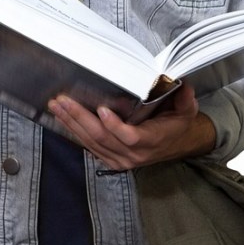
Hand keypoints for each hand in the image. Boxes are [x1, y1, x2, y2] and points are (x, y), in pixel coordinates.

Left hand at [47, 83, 215, 170]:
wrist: (176, 144)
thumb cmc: (177, 124)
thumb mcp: (186, 110)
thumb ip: (185, 99)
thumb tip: (183, 85)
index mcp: (151, 140)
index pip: (130, 136)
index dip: (114, 125)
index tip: (101, 109)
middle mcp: (133, 154)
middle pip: (102, 138)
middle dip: (80, 118)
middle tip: (64, 101)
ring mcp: (120, 159)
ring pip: (92, 143)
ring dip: (72, 123)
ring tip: (57, 106)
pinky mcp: (111, 159)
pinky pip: (90, 147)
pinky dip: (75, 132)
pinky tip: (63, 119)